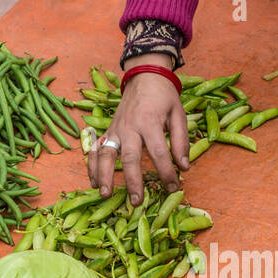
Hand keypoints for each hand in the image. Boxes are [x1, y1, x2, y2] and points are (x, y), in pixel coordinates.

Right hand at [87, 53, 188, 205]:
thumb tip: (184, 167)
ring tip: (105, 194)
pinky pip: (97, 149)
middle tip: (136, 202)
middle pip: (130, 158)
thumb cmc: (164, 97)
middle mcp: (130, 127)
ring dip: (104, 176)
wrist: (144, 76)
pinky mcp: (108, 130)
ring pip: (106, 155)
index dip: (167, 172)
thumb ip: (181, 141)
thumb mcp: (179, 114)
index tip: (173, 188)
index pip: (159, 152)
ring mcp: (116, 129)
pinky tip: (94, 182)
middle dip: (133, 182)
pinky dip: (93, 165)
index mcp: (150, 122)